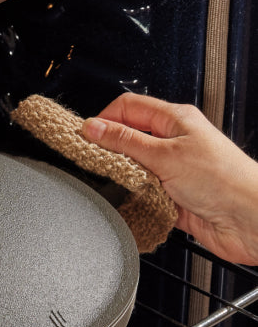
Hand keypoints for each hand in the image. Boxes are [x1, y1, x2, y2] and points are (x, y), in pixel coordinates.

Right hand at [82, 93, 257, 264]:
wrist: (248, 219)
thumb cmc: (224, 180)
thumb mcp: (165, 155)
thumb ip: (125, 141)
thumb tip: (93, 127)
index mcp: (174, 119)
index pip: (127, 107)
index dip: (103, 119)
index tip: (85, 137)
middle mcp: (172, 142)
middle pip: (126, 138)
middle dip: (108, 150)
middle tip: (95, 161)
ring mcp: (171, 169)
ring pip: (131, 168)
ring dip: (121, 177)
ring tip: (118, 182)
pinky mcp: (170, 195)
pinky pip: (140, 193)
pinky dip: (132, 198)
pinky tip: (131, 201)